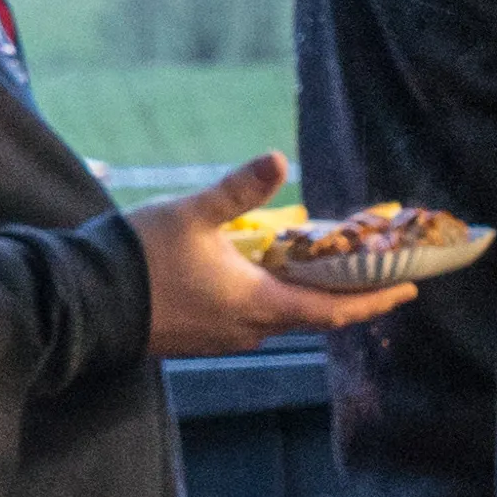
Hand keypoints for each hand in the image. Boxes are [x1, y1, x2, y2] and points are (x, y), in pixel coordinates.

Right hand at [131, 150, 418, 356]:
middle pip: (314, 314)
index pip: (333, 311)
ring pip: (282, 317)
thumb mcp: (191, 215)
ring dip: (311, 294)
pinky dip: (277, 298)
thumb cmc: (139, 259)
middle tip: (378, 270)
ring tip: (329, 264)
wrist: (86, 303)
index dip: (374, 300)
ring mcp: (225, 337)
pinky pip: (254, 318)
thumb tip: (278, 158)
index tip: (409, 289)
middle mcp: (249, 330)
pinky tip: (270, 273)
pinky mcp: (203, 337)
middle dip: (350, 293)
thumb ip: (238, 190)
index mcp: (257, 304)